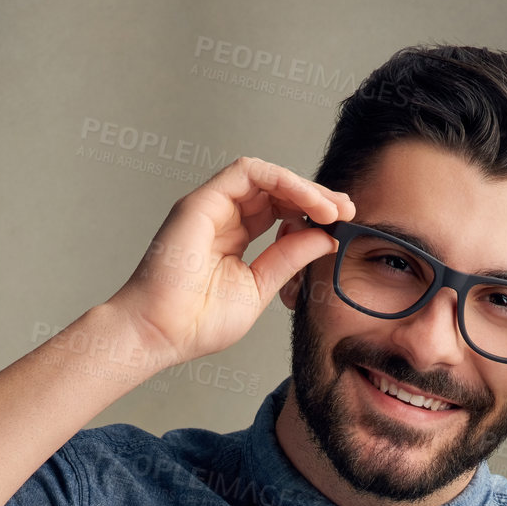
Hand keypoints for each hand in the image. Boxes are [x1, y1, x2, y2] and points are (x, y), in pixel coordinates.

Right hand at [111, 156, 353, 370]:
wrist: (160, 333)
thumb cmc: (197, 322)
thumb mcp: (259, 288)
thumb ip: (289, 258)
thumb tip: (326, 238)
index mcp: (233, 239)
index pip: (279, 213)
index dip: (311, 214)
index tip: (341, 226)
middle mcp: (222, 217)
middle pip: (276, 191)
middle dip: (315, 198)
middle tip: (346, 211)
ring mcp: (210, 206)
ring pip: (266, 177)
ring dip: (303, 188)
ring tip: (332, 207)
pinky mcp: (202, 201)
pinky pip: (248, 172)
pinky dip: (282, 180)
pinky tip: (308, 200)